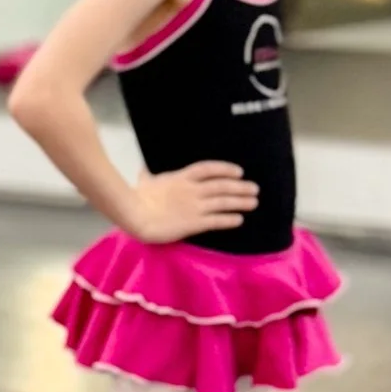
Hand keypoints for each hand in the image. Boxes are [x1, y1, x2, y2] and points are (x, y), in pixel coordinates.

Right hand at [125, 162, 255, 243]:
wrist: (135, 215)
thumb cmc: (136, 198)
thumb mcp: (144, 182)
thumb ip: (147, 176)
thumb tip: (142, 168)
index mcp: (180, 178)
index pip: (208, 169)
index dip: (225, 169)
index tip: (239, 171)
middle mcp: (191, 190)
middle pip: (221, 185)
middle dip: (240, 187)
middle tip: (255, 188)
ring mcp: (194, 206)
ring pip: (223, 202)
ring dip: (240, 201)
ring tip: (254, 202)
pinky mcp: (194, 223)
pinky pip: (216, 220)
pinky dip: (229, 219)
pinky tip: (240, 220)